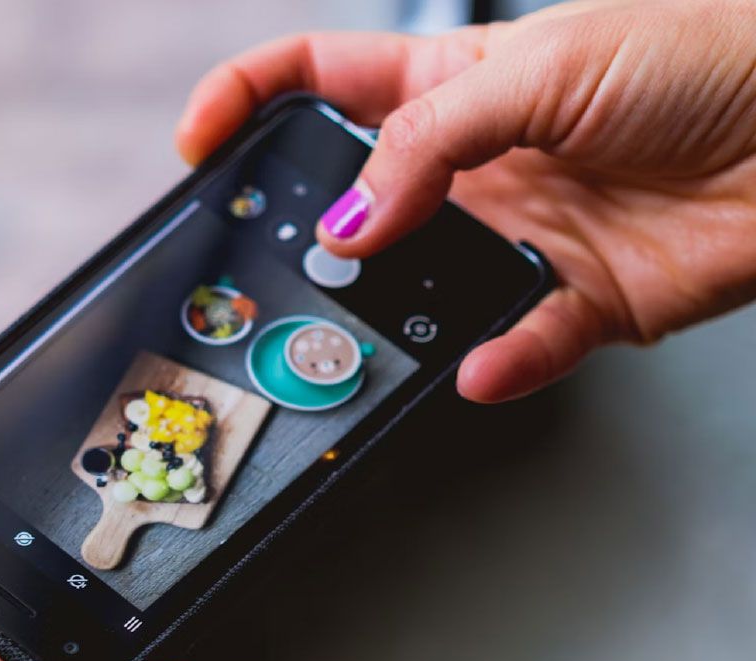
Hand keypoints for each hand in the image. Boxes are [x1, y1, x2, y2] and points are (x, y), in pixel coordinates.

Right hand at [176, 0, 755, 401]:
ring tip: (368, 327)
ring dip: (390, 315)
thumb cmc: (705, 52)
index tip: (201, 142)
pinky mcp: (577, 299)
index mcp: (451, 87)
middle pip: (354, 203)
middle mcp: (472, 167)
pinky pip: (518, 345)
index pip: (319, 82)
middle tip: (281, 259)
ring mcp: (517, 235)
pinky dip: (496, 362)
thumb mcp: (544, 65)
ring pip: (419, 290)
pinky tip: (481, 365)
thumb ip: (432, 142)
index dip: (248, 100)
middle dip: (306, 231)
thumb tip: (353, 218)